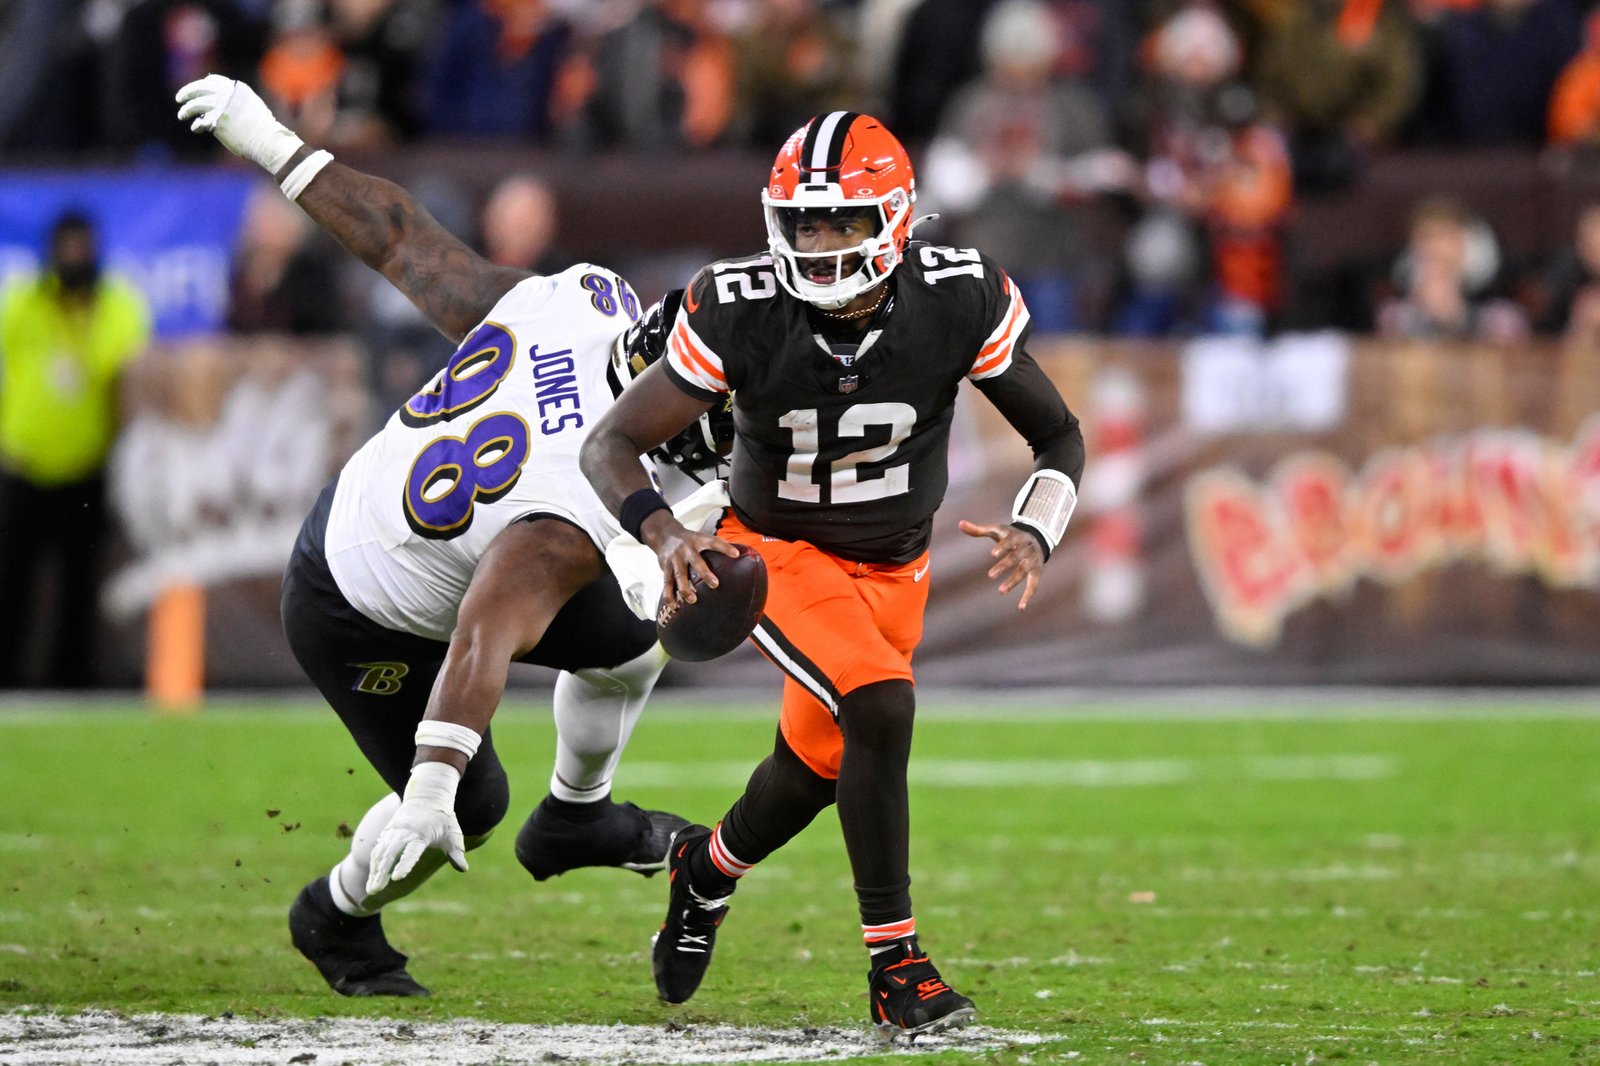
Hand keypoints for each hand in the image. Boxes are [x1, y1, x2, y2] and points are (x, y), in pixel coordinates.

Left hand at [175, 74, 302, 173]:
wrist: (267, 140)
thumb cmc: (263, 128)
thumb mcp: (252, 106)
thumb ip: (237, 101)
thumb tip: (220, 103)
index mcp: (236, 88)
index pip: (212, 80)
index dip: (202, 85)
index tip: (196, 90)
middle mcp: (227, 94)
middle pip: (199, 88)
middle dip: (187, 92)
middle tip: (179, 98)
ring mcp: (220, 106)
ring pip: (196, 104)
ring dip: (186, 109)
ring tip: (182, 115)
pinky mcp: (216, 121)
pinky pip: (200, 121)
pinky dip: (196, 125)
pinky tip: (195, 128)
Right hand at [366, 761, 467, 894]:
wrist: (428, 796)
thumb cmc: (443, 819)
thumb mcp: (453, 832)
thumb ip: (456, 851)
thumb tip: (463, 868)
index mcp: (422, 833)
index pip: (411, 852)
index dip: (404, 865)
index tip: (396, 878)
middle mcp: (404, 832)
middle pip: (389, 853)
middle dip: (381, 872)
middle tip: (375, 890)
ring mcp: (394, 831)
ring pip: (380, 852)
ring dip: (375, 871)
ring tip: (371, 889)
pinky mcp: (388, 832)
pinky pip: (378, 849)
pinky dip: (374, 863)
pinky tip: (373, 877)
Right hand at [641, 510, 739, 607]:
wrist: (665, 535)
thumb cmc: (689, 540)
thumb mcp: (701, 538)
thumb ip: (716, 546)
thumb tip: (740, 555)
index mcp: (698, 541)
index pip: (713, 542)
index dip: (725, 547)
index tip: (736, 554)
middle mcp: (686, 549)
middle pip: (696, 562)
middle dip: (705, 574)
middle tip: (715, 585)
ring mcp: (675, 559)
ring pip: (680, 575)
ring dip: (685, 588)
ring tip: (693, 600)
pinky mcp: (665, 567)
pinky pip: (667, 583)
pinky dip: (669, 595)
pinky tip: (674, 606)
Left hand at [959, 520, 1045, 609]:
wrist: (1037, 538)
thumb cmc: (1011, 535)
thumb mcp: (997, 530)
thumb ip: (978, 530)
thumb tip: (960, 524)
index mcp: (1017, 537)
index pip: (1010, 541)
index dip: (1002, 547)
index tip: (992, 554)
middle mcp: (1026, 548)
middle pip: (1015, 558)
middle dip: (1004, 566)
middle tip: (990, 575)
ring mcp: (1032, 560)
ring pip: (1023, 572)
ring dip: (1013, 582)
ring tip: (1001, 591)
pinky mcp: (1037, 572)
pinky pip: (1034, 585)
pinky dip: (1028, 596)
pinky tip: (1021, 607)